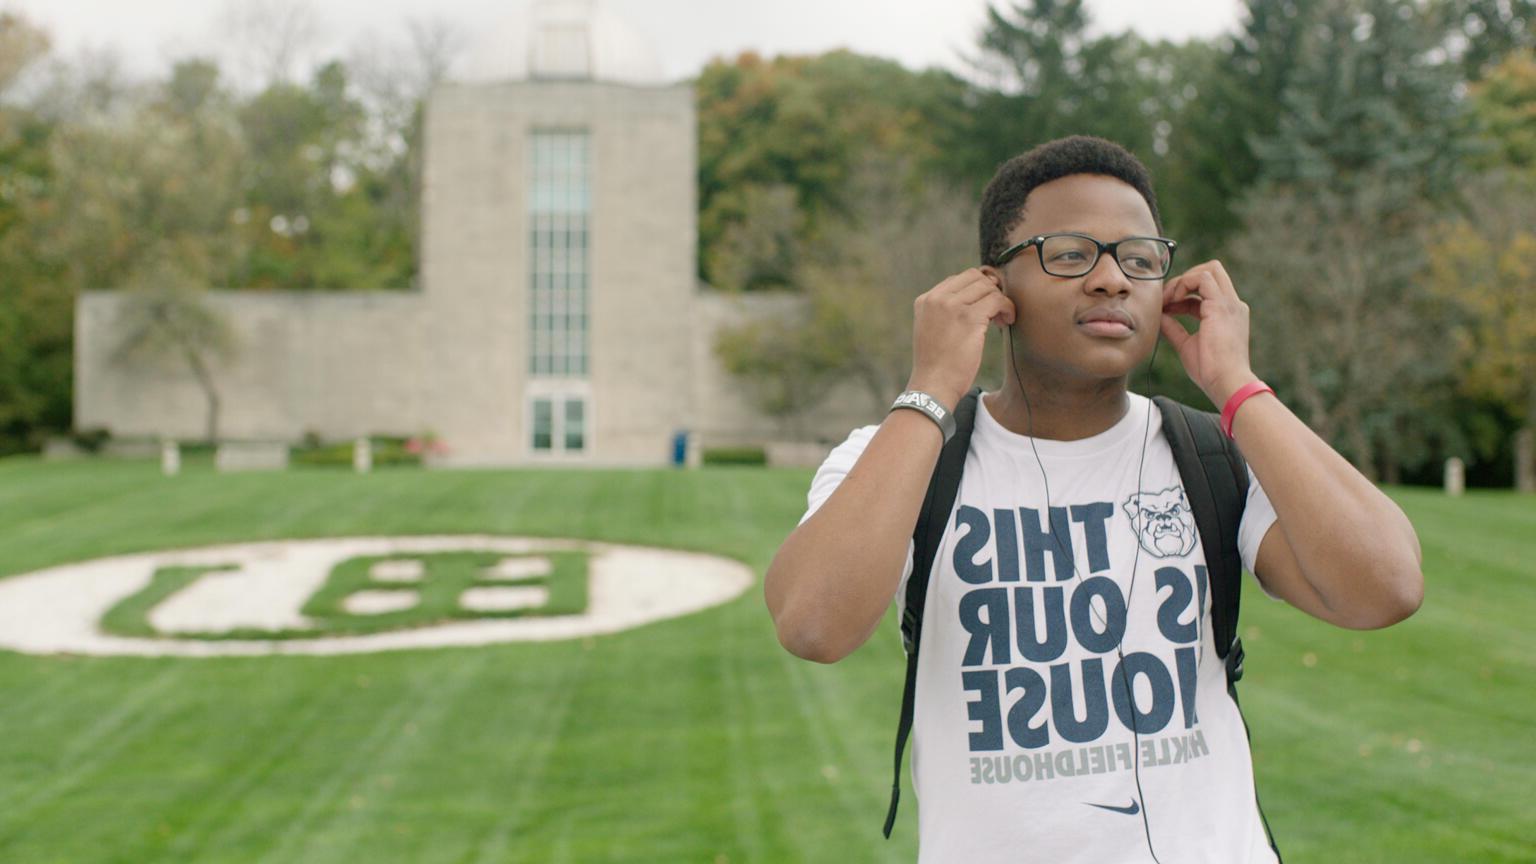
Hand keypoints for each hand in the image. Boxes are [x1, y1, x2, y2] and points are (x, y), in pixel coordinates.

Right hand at [906, 268, 1015, 408]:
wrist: (933, 386)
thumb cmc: (937, 365)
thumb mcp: (932, 330)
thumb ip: (946, 311)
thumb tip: (977, 296)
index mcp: (925, 300)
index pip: (958, 279)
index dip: (977, 290)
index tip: (984, 307)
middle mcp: (937, 298)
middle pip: (974, 277)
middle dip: (990, 291)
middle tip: (995, 312)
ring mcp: (952, 306)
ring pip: (987, 286)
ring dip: (1000, 300)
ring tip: (1000, 320)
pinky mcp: (969, 318)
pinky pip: (997, 300)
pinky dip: (1007, 308)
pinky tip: (1006, 322)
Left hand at [1159, 260, 1257, 405]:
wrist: (1227, 383)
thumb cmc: (1210, 371)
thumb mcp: (1187, 345)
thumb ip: (1174, 329)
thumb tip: (1159, 316)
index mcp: (1227, 314)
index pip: (1205, 291)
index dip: (1182, 294)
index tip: (1165, 308)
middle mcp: (1232, 304)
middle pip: (1211, 271)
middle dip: (1184, 279)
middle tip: (1166, 298)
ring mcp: (1229, 303)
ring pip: (1208, 269)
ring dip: (1183, 280)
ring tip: (1167, 299)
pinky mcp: (1220, 305)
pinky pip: (1202, 278)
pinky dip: (1184, 284)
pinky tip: (1173, 301)